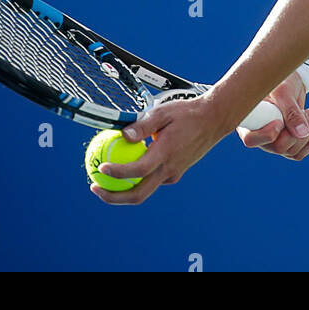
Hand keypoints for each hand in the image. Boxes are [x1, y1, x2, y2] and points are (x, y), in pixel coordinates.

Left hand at [89, 95, 230, 205]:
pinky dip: (136, 180)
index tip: (100, 168)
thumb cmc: (188, 113)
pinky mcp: (175, 173)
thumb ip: (143, 125)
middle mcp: (170, 168)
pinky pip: (152, 182)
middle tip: (94, 186)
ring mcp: (173, 174)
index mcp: (166, 153)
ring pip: (144, 191)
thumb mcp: (164, 112)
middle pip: (138, 194)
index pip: (137, 171)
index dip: (116, 173)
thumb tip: (122, 135)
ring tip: (103, 181)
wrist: (214, 120)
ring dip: (122, 191)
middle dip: (112, 197)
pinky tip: (126, 170)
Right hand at [236, 71, 308, 159]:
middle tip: (304, 111)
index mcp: (250, 121)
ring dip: (307, 135)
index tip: (280, 121)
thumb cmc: (281, 83)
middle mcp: (260, 136)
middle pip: (277, 148)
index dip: (267, 134)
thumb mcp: (284, 92)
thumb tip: (302, 133)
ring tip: (308, 113)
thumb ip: (291, 111)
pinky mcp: (287, 144)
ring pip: (292, 152)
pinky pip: (299, 154)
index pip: (251, 139)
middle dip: (296, 131)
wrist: (290, 82)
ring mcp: (274, 142)